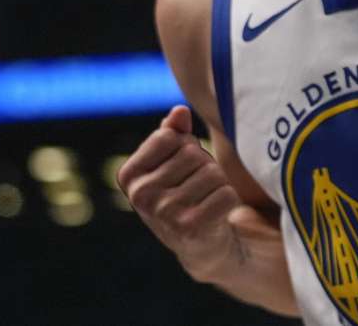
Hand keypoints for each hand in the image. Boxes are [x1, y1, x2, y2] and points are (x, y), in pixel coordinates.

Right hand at [117, 105, 244, 279]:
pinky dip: (229, 199)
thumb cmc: (186, 192)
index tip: (181, 168)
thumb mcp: (172, 161)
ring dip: (218, 183)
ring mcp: (164, 213)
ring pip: (212, 172)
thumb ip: (173, 132)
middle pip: (192, 154)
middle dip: (204, 165)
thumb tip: (180, 112)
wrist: (202, 246)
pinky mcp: (191, 228)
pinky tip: (217, 213)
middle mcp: (141, 195)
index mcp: (129, 175)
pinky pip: (226, 193)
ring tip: (206, 200)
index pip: (168, 136)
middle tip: (198, 188)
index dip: (184, 146)